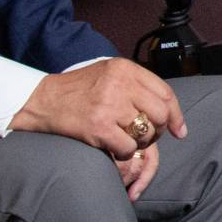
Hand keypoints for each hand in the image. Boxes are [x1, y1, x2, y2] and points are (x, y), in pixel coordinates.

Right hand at [13, 58, 186, 201]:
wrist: (42, 101)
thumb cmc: (78, 91)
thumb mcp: (109, 75)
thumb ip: (138, 87)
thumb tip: (171, 115)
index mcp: (124, 68)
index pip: (165, 93)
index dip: (175, 115)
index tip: (179, 130)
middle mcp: (119, 83)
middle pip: (160, 114)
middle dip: (157, 130)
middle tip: (143, 135)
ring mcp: (109, 105)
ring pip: (146, 133)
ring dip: (139, 142)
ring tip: (124, 137)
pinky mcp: (98, 127)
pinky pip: (129, 148)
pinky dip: (124, 152)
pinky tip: (112, 145)